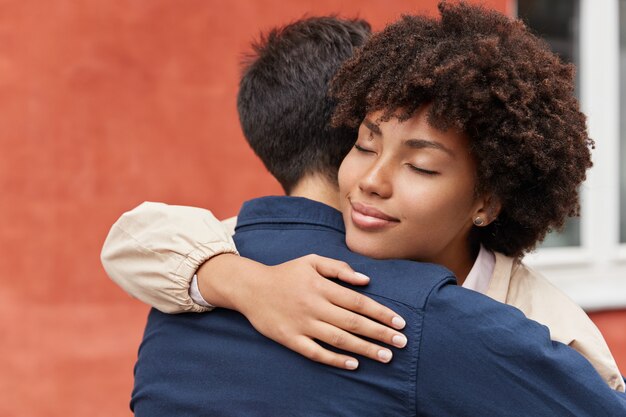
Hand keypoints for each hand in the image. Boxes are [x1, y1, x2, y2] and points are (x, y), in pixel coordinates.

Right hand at [197, 254, 406, 369]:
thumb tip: (366, 280)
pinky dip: (335, 359)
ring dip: (364, 349)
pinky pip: (316, 352)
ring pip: (339, 339)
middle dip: (380, 333)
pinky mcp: (290, 339)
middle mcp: (314, 306)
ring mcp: (302, 324)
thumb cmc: (286, 273)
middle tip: (402, 343)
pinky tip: (353, 364)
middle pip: (353, 322)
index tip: (400, 322)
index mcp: (322, 286)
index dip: (381, 313)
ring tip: (386, 357)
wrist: (251, 288)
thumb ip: (339, 268)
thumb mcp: (311, 260)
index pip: (358, 302)